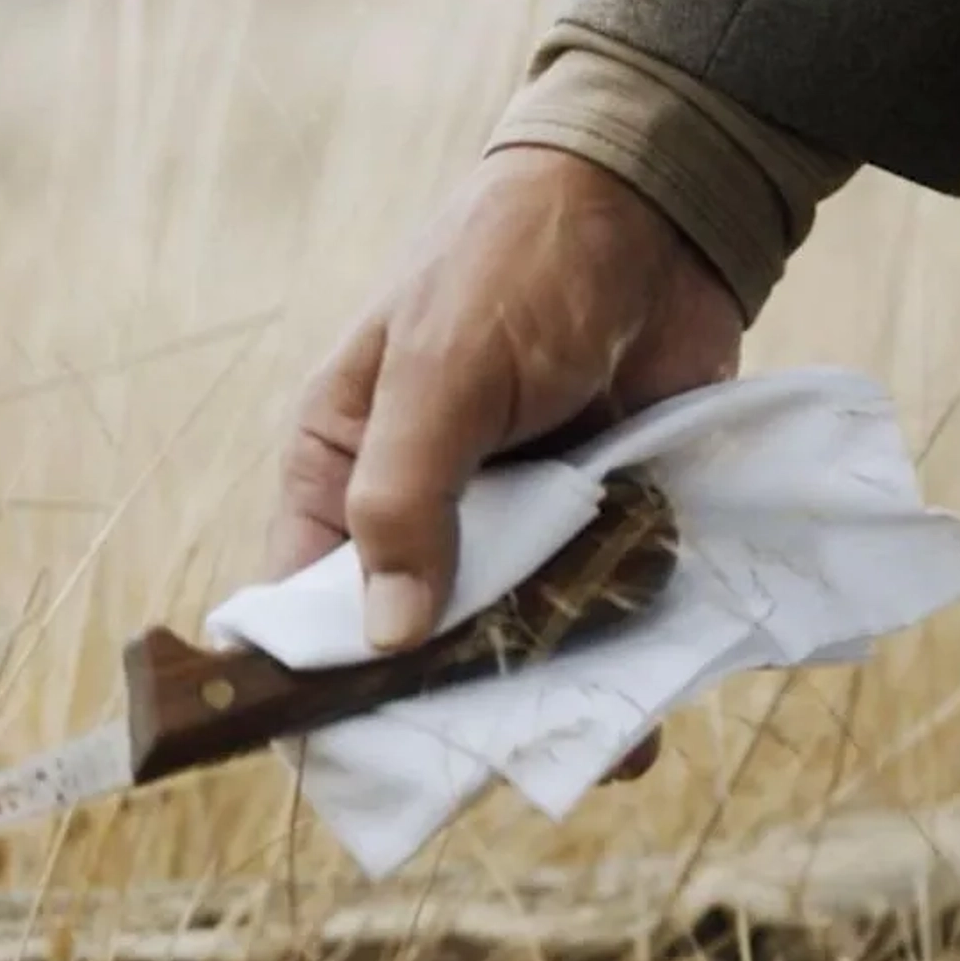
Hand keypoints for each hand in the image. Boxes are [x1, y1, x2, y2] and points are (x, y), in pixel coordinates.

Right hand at [271, 147, 744, 778]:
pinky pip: (595, 618)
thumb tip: (383, 640)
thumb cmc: (511, 266)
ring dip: (546, 689)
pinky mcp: (597, 530)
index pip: (301, 601)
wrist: (657, 207)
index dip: (314, 677)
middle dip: (451, 699)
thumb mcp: (439, 372)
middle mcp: (416, 515)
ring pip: (510, 642)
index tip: (355, 753)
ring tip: (590, 737)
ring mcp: (511, 529)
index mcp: (339, 471)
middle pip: (411, 643)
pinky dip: (617, 658)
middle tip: (497, 751)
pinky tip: (644, 705)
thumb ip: (403, 499)